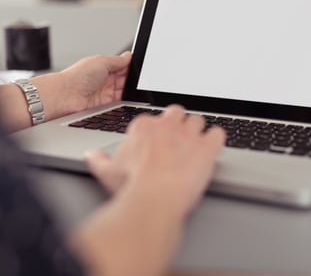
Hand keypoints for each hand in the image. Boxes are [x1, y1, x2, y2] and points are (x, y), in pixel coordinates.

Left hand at [60, 51, 130, 114]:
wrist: (66, 96)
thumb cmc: (77, 77)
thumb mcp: (101, 61)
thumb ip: (117, 60)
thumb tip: (128, 56)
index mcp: (102, 66)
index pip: (121, 66)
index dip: (130, 67)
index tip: (138, 68)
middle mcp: (103, 79)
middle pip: (124, 79)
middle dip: (130, 80)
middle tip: (135, 80)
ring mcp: (104, 92)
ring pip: (123, 91)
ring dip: (127, 90)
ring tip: (129, 89)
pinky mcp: (104, 105)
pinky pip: (118, 103)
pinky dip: (123, 101)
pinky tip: (125, 98)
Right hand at [85, 105, 224, 219]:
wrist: (155, 199)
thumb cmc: (132, 187)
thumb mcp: (108, 172)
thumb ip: (99, 160)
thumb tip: (92, 156)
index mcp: (143, 127)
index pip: (153, 119)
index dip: (157, 131)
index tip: (157, 143)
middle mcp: (167, 125)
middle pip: (177, 112)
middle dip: (179, 124)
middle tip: (178, 142)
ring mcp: (189, 134)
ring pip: (198, 120)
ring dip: (198, 132)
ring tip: (195, 148)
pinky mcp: (208, 147)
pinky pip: (218, 134)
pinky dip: (216, 141)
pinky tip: (212, 150)